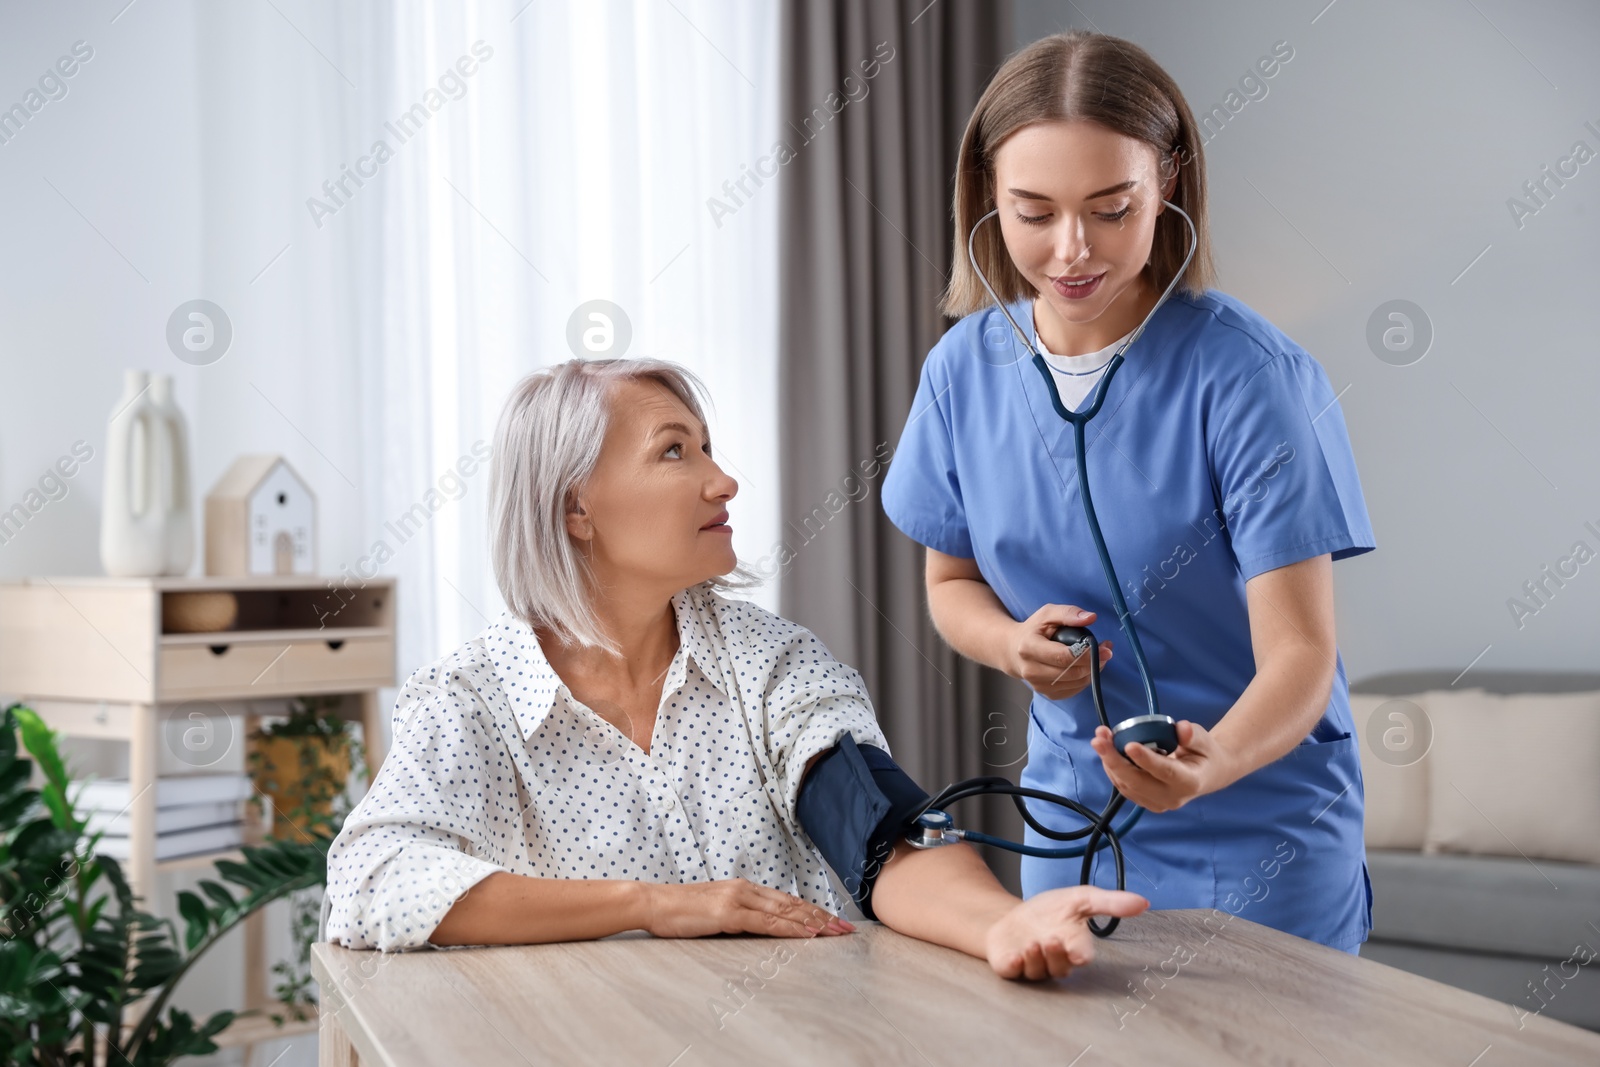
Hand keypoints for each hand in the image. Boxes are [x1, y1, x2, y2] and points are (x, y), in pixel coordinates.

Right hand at [642, 879, 853, 938]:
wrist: (653, 903)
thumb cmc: (680, 910)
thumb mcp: (714, 911)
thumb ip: (737, 916)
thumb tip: (758, 927)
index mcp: (743, 889)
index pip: (786, 900)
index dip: (811, 911)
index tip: (832, 921)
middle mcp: (745, 890)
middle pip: (792, 904)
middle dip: (822, 917)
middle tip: (846, 928)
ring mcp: (738, 899)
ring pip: (785, 911)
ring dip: (813, 922)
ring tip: (835, 932)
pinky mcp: (728, 913)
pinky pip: (766, 922)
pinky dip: (790, 928)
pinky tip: (807, 933)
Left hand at [984, 886, 1148, 979]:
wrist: (1012, 917)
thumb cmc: (1049, 913)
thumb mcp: (1079, 899)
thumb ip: (1110, 902)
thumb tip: (1144, 902)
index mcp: (1074, 946)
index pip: (1082, 956)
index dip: (1082, 955)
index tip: (1081, 953)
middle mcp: (1055, 961)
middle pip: (1060, 968)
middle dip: (1056, 956)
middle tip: (1051, 940)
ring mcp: (1032, 966)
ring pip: (1038, 971)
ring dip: (1036, 958)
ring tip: (1032, 943)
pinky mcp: (1010, 967)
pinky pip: (1013, 972)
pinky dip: (1014, 965)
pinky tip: (1015, 957)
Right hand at [1005, 604, 1113, 700]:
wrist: (1013, 651)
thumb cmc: (1033, 630)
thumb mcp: (1047, 614)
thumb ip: (1068, 613)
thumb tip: (1091, 617)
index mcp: (1029, 648)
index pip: (1063, 656)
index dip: (1087, 654)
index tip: (1105, 647)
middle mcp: (1031, 670)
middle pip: (1072, 672)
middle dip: (1095, 662)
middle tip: (1107, 651)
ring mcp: (1038, 685)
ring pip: (1076, 682)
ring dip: (1093, 670)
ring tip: (1099, 656)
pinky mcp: (1047, 694)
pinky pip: (1074, 690)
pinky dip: (1086, 678)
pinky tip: (1087, 666)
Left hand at [1089, 719, 1232, 812]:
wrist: (1206, 775)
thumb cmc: (1204, 753)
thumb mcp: (1204, 740)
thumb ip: (1192, 735)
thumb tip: (1181, 728)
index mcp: (1190, 782)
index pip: (1166, 772)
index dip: (1146, 760)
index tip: (1129, 745)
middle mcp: (1172, 797)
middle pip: (1138, 782)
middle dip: (1115, 761)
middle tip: (1099, 740)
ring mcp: (1157, 803)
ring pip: (1126, 785)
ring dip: (1109, 762)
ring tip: (1100, 738)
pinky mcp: (1146, 801)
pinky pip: (1124, 786)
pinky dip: (1112, 768)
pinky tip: (1106, 749)